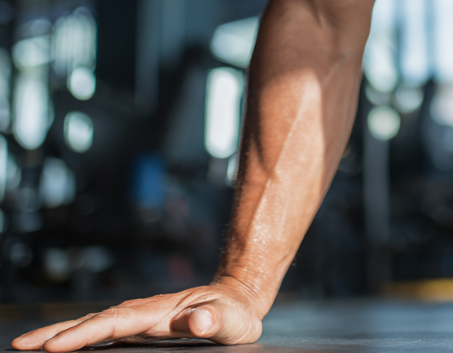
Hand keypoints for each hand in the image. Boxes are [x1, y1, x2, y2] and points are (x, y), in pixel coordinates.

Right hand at [12, 279, 262, 350]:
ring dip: (60, 333)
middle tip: (21, 344)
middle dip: (58, 332)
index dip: (85, 333)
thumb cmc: (234, 313)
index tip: (55, 345)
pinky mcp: (138, 329)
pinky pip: (102, 333)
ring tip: (27, 345)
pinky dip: (77, 337)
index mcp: (160, 311)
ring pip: (93, 325)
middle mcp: (144, 312)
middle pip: (94, 321)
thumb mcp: (232, 319)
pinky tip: (60, 347)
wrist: (236, 300)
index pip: (115, 322)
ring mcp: (138, 320)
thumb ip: (215, 320)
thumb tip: (198, 322)